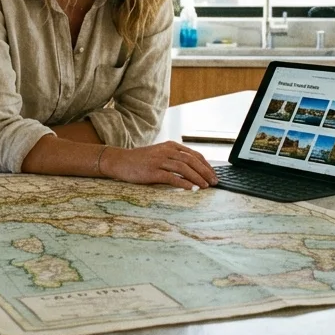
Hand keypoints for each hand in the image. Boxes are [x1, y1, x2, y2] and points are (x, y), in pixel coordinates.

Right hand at [101, 141, 217, 189]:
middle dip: (205, 172)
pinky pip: (172, 177)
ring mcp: (159, 161)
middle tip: (214, 182)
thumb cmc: (141, 160)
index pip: (194, 154)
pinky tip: (191, 188)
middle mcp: (167, 151)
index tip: (214, 174)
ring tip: (205, 186)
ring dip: (197, 178)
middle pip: (192, 160)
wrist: (120, 161)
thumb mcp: (160, 154)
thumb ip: (175, 159)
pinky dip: (183, 183)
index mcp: (171, 146)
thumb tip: (194, 171)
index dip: (206, 165)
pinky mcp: (152, 171)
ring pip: (184, 168)